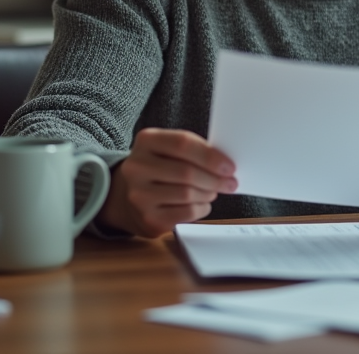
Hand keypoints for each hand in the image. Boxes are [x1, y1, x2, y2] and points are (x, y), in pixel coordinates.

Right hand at [99, 128, 235, 237]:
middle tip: (231, 182)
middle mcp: (137, 167)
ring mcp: (139, 194)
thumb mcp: (168, 150)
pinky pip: (185, 213)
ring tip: (213, 191)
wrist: (128, 194)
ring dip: (208, 193)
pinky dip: (201, 208)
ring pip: (187, 194)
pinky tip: (202, 203)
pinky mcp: (148, 217)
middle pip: (186, 172)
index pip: (182, 143)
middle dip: (215, 178)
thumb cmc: (160, 167)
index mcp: (146, 141)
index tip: (229, 166)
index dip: (210, 156)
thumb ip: (192, 150)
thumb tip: (225, 165)